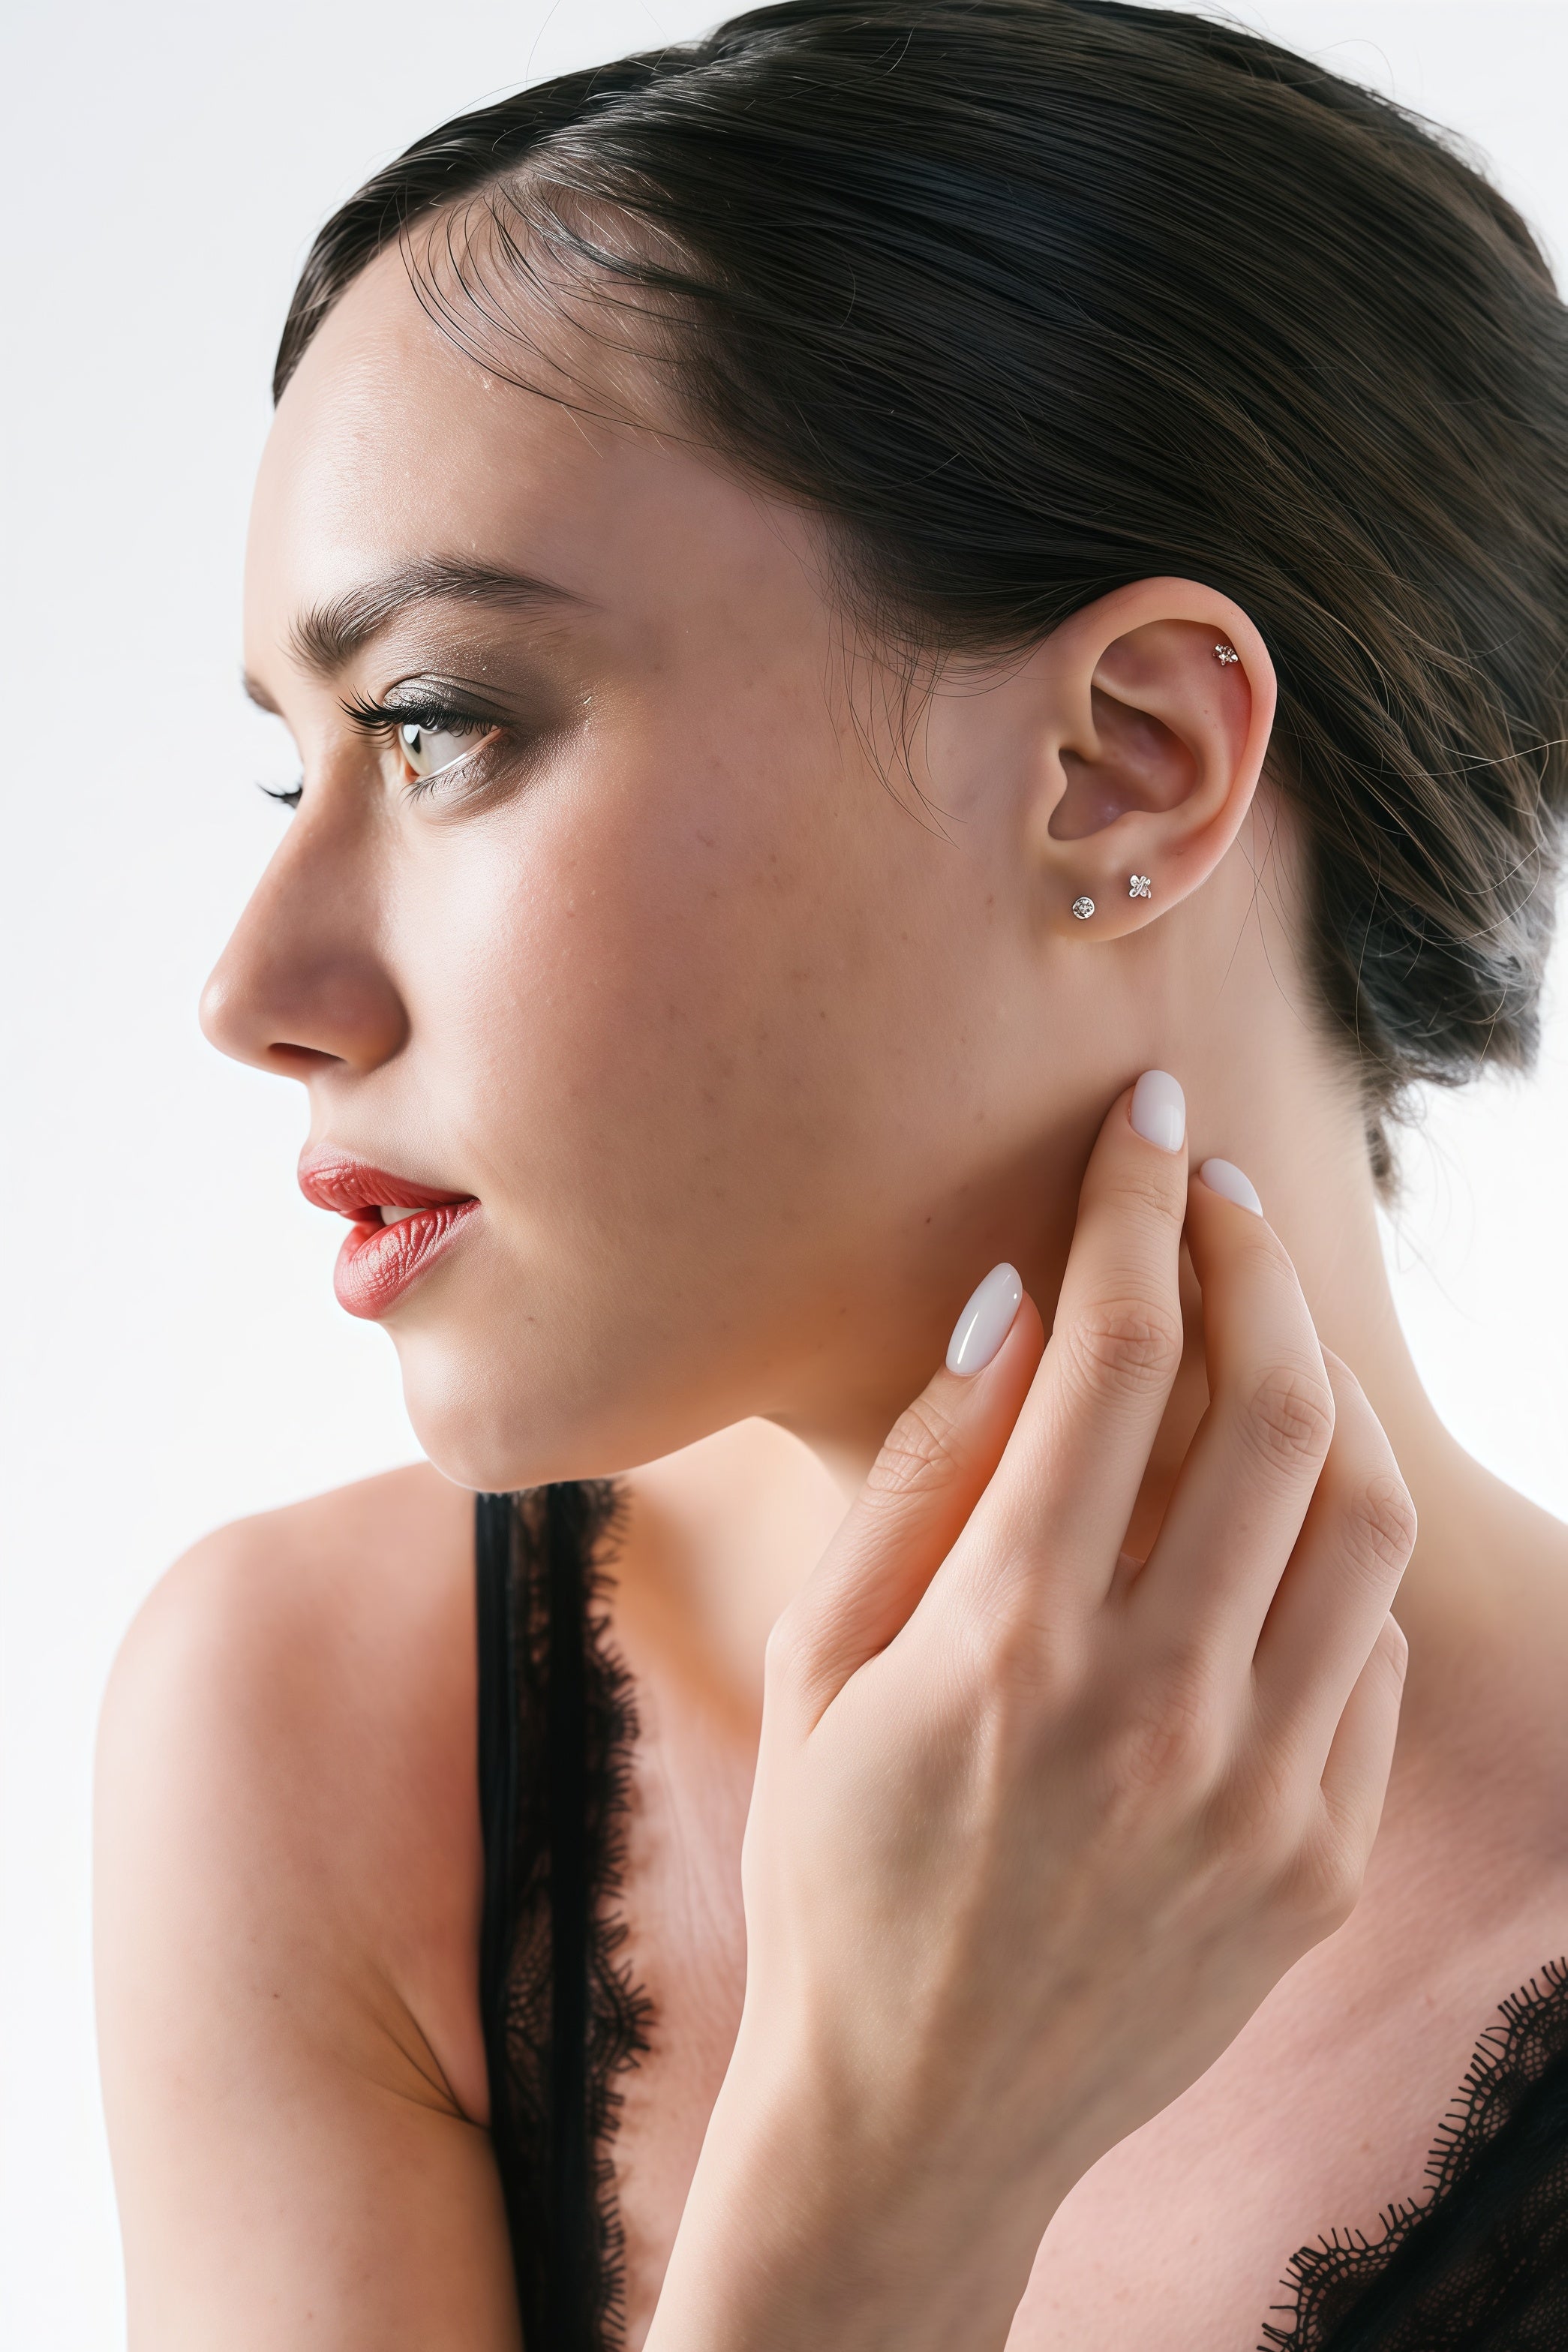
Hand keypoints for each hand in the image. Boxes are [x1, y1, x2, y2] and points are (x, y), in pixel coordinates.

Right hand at [649, 1073, 1413, 2351]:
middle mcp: (1154, 1714)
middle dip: (1255, 1261)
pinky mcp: (1316, 1866)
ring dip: (1319, 1392)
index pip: (1116, 1360)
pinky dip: (1327, 1559)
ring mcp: (1258, 1799)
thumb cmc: (832, 1869)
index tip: (1145, 1123)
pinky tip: (1259, 1533)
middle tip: (1216, 1199)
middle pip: (1275, 1411)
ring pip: (1362, 1523)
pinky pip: (1370, 1657)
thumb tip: (1012, 1306)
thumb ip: (917, 1480)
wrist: (913, 2122)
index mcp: (1005, 1648)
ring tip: (1261, 1340)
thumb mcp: (813, 1665)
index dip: (1137, 1210)